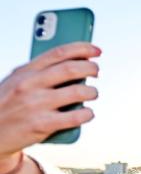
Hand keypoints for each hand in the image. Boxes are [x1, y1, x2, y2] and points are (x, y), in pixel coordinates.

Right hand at [0, 42, 100, 163]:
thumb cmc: (9, 104)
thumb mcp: (17, 82)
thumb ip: (39, 72)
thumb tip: (75, 63)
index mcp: (25, 71)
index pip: (58, 52)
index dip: (82, 48)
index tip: (96, 50)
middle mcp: (30, 85)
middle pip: (71, 69)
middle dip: (91, 68)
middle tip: (97, 72)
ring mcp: (36, 105)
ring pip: (78, 92)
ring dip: (92, 92)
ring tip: (93, 93)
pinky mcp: (42, 125)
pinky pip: (75, 117)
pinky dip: (87, 114)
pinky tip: (88, 113)